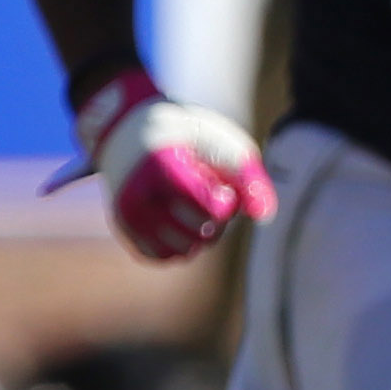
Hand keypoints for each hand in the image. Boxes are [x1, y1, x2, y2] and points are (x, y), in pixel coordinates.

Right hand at [66, 66, 274, 262]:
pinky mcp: (126, 233)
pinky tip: (179, 218)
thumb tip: (264, 215)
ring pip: (183, 251)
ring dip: (199, 235)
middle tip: (209, 193)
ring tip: (195, 206)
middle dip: (216, 219)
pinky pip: (164, 256)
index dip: (226, 203)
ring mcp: (127, 218)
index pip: (208, 210)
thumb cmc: (188, 138)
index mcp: (160, 168)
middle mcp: (137, 197)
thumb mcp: (222, 142)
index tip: (222, 186)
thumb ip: (248, 176)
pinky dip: (178, 243)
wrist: (131, 132)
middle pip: (200, 234)